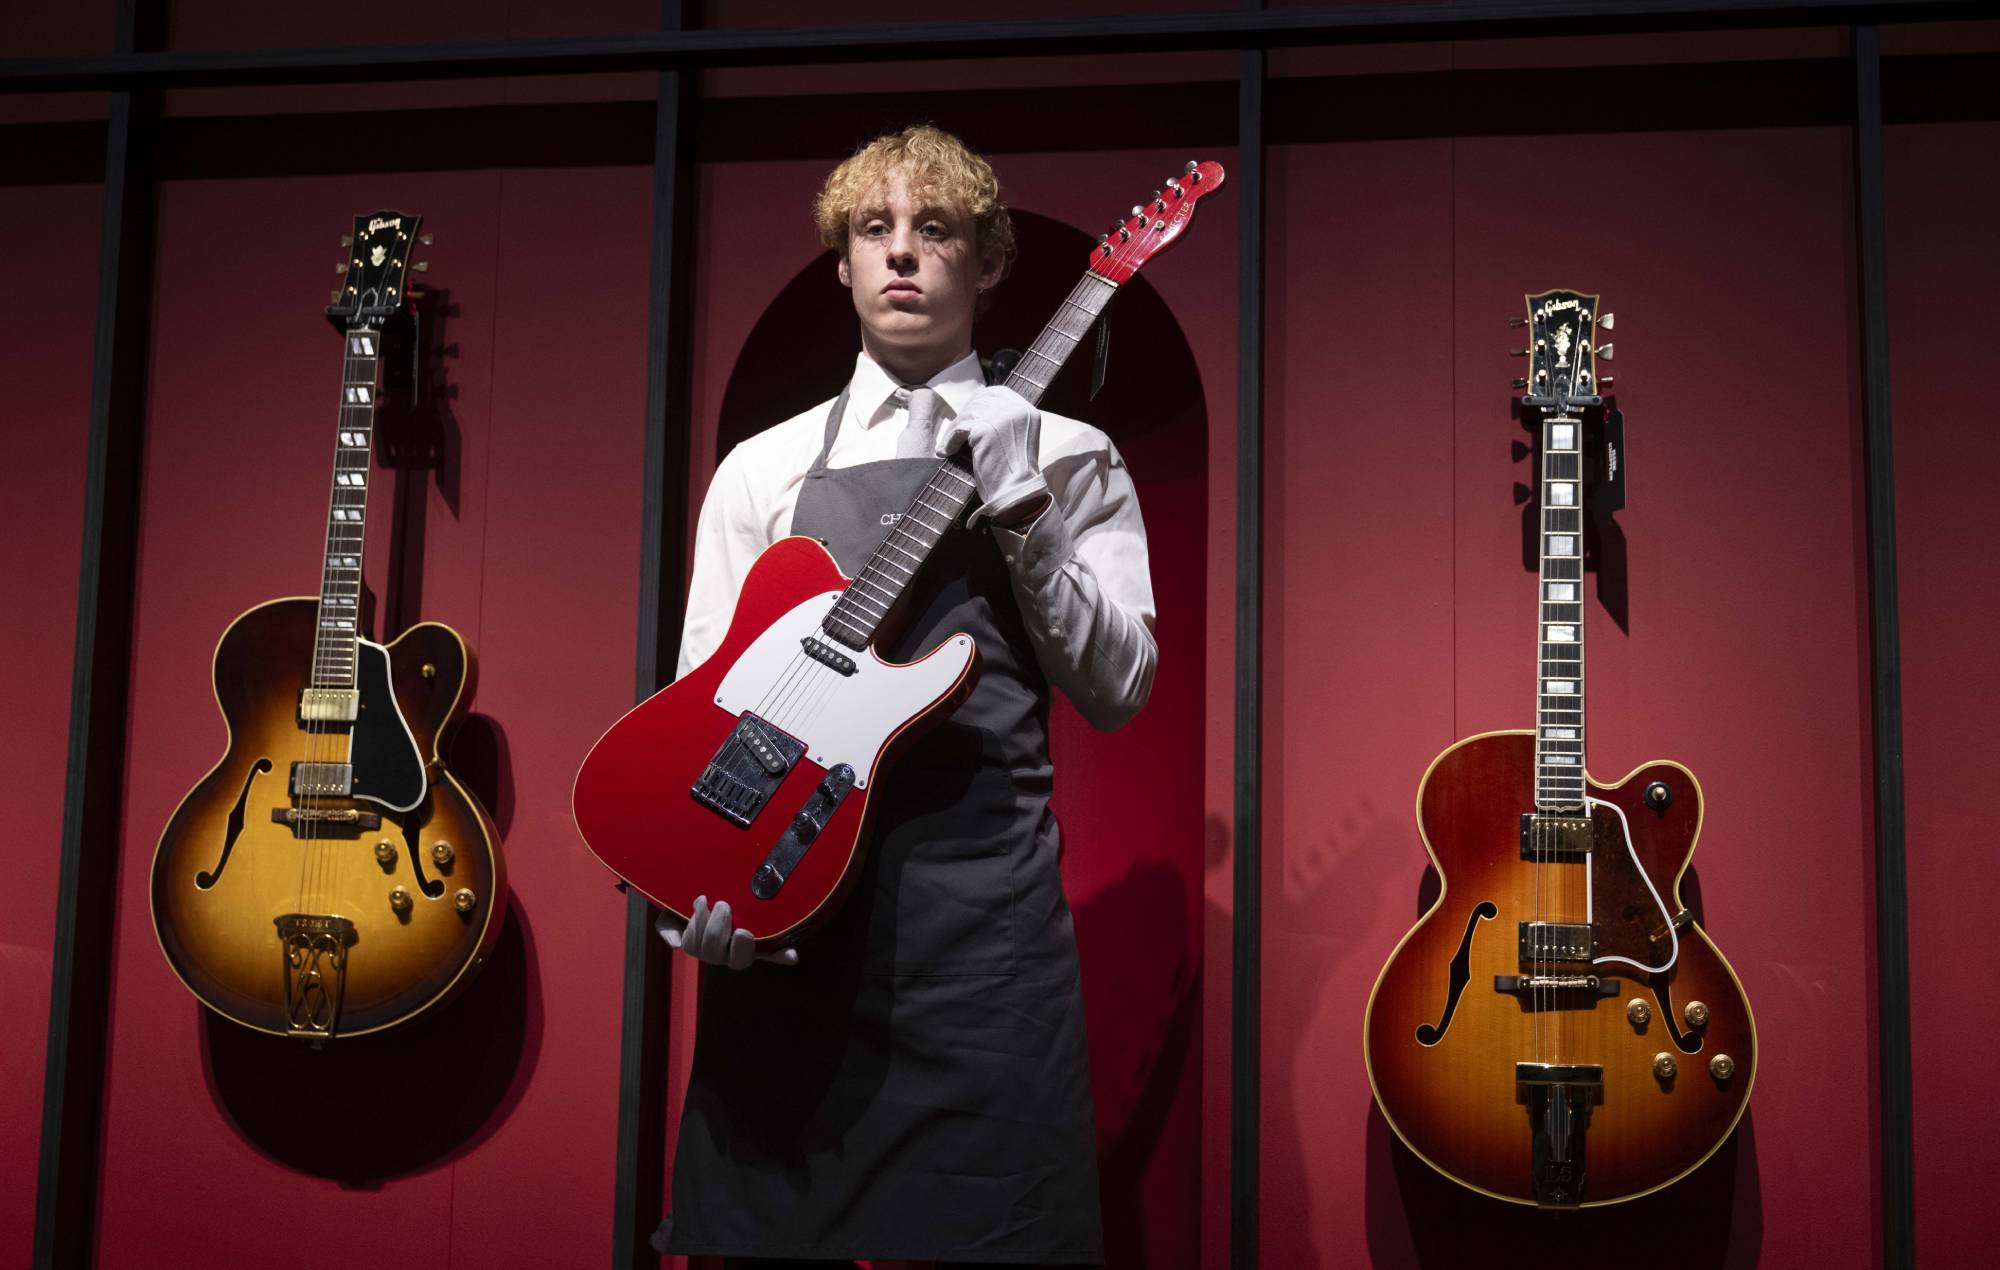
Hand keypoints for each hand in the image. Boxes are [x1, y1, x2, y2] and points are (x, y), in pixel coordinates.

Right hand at [656, 896, 799, 969]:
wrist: (713, 889)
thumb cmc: (693, 903)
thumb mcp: (674, 911)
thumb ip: (668, 927)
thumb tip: (675, 942)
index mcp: (701, 943)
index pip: (693, 946)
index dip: (695, 928)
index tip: (701, 901)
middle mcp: (722, 951)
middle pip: (714, 955)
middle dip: (716, 930)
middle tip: (723, 905)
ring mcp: (745, 950)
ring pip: (740, 960)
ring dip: (741, 946)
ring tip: (742, 930)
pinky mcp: (766, 945)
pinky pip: (774, 955)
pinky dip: (782, 956)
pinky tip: (790, 956)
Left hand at [935, 385, 1050, 528]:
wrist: (1016, 494)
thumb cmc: (1014, 473)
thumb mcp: (1017, 438)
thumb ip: (1004, 421)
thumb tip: (976, 409)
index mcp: (1027, 410)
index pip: (999, 392)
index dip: (980, 400)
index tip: (969, 414)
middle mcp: (1017, 409)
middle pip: (981, 400)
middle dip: (965, 415)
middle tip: (956, 432)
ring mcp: (1002, 418)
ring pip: (969, 413)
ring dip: (955, 429)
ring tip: (949, 445)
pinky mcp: (986, 430)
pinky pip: (960, 429)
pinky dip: (950, 440)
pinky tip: (946, 451)